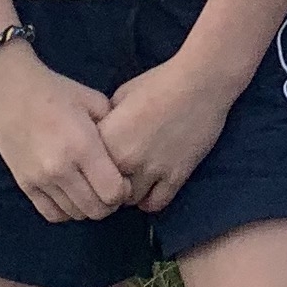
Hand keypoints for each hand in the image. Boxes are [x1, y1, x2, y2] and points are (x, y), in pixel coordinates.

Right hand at [0, 48, 130, 221]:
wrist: (10, 91)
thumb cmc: (56, 92)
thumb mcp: (93, 101)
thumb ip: (114, 127)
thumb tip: (128, 150)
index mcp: (83, 146)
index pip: (113, 192)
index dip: (123, 191)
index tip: (123, 180)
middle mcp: (62, 168)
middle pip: (96, 210)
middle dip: (109, 204)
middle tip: (108, 188)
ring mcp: (41, 179)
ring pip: (75, 214)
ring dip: (87, 207)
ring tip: (89, 191)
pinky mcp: (25, 185)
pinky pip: (51, 214)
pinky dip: (65, 211)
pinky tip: (70, 196)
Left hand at [99, 51, 238, 214]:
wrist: (200, 83)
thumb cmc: (158, 83)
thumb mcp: (121, 95)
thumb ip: (107, 122)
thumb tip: (102, 138)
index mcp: (107, 137)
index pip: (86, 168)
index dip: (90, 167)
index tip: (96, 165)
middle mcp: (126, 159)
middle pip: (105, 189)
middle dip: (107, 185)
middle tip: (113, 177)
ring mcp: (152, 170)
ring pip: (129, 200)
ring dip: (128, 194)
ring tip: (132, 183)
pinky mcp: (176, 177)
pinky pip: (155, 204)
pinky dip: (150, 200)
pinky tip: (150, 189)